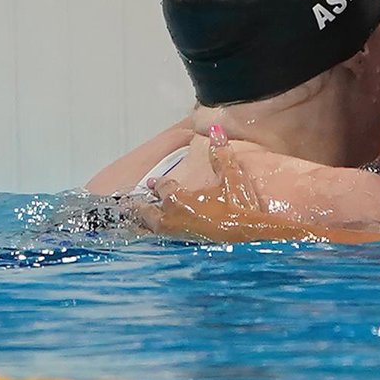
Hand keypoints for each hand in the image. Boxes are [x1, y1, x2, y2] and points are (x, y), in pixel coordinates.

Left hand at [134, 125, 264, 240]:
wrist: (250, 238)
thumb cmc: (241, 208)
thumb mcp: (233, 178)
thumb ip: (221, 154)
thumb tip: (216, 130)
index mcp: (179, 199)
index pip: (163, 186)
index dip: (160, 183)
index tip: (154, 182)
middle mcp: (170, 217)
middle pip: (146, 212)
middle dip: (139, 206)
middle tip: (129, 205)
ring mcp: (174, 236)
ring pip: (148, 230)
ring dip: (141, 225)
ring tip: (134, 225)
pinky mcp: (181, 249)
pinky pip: (157, 243)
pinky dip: (150, 240)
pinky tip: (153, 241)